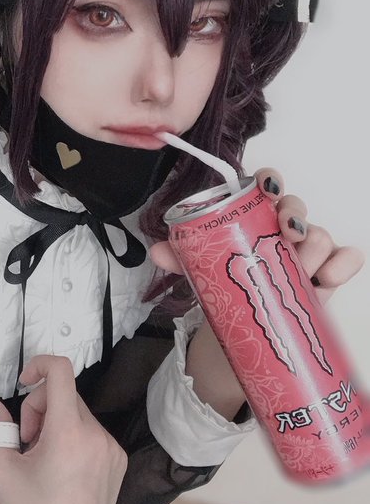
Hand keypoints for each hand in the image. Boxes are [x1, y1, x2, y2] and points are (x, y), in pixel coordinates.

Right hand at [0, 354, 127, 503]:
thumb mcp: (0, 468)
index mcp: (69, 435)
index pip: (61, 372)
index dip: (38, 365)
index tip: (23, 383)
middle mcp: (98, 437)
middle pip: (65, 395)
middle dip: (39, 409)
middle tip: (25, 442)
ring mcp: (113, 450)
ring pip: (78, 414)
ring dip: (56, 424)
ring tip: (42, 460)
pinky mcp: (119, 462)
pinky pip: (92, 433)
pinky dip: (73, 439)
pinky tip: (61, 470)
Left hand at [149, 166, 364, 304]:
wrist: (250, 324)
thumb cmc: (232, 283)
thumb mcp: (203, 269)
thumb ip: (181, 257)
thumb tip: (157, 251)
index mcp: (255, 216)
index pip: (267, 184)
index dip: (270, 180)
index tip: (266, 189)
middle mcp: (284, 227)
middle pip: (296, 207)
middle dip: (293, 217)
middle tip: (285, 235)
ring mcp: (309, 250)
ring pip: (320, 235)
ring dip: (312, 251)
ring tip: (298, 273)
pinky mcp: (328, 273)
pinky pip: (346, 260)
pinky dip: (342, 264)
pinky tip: (329, 277)